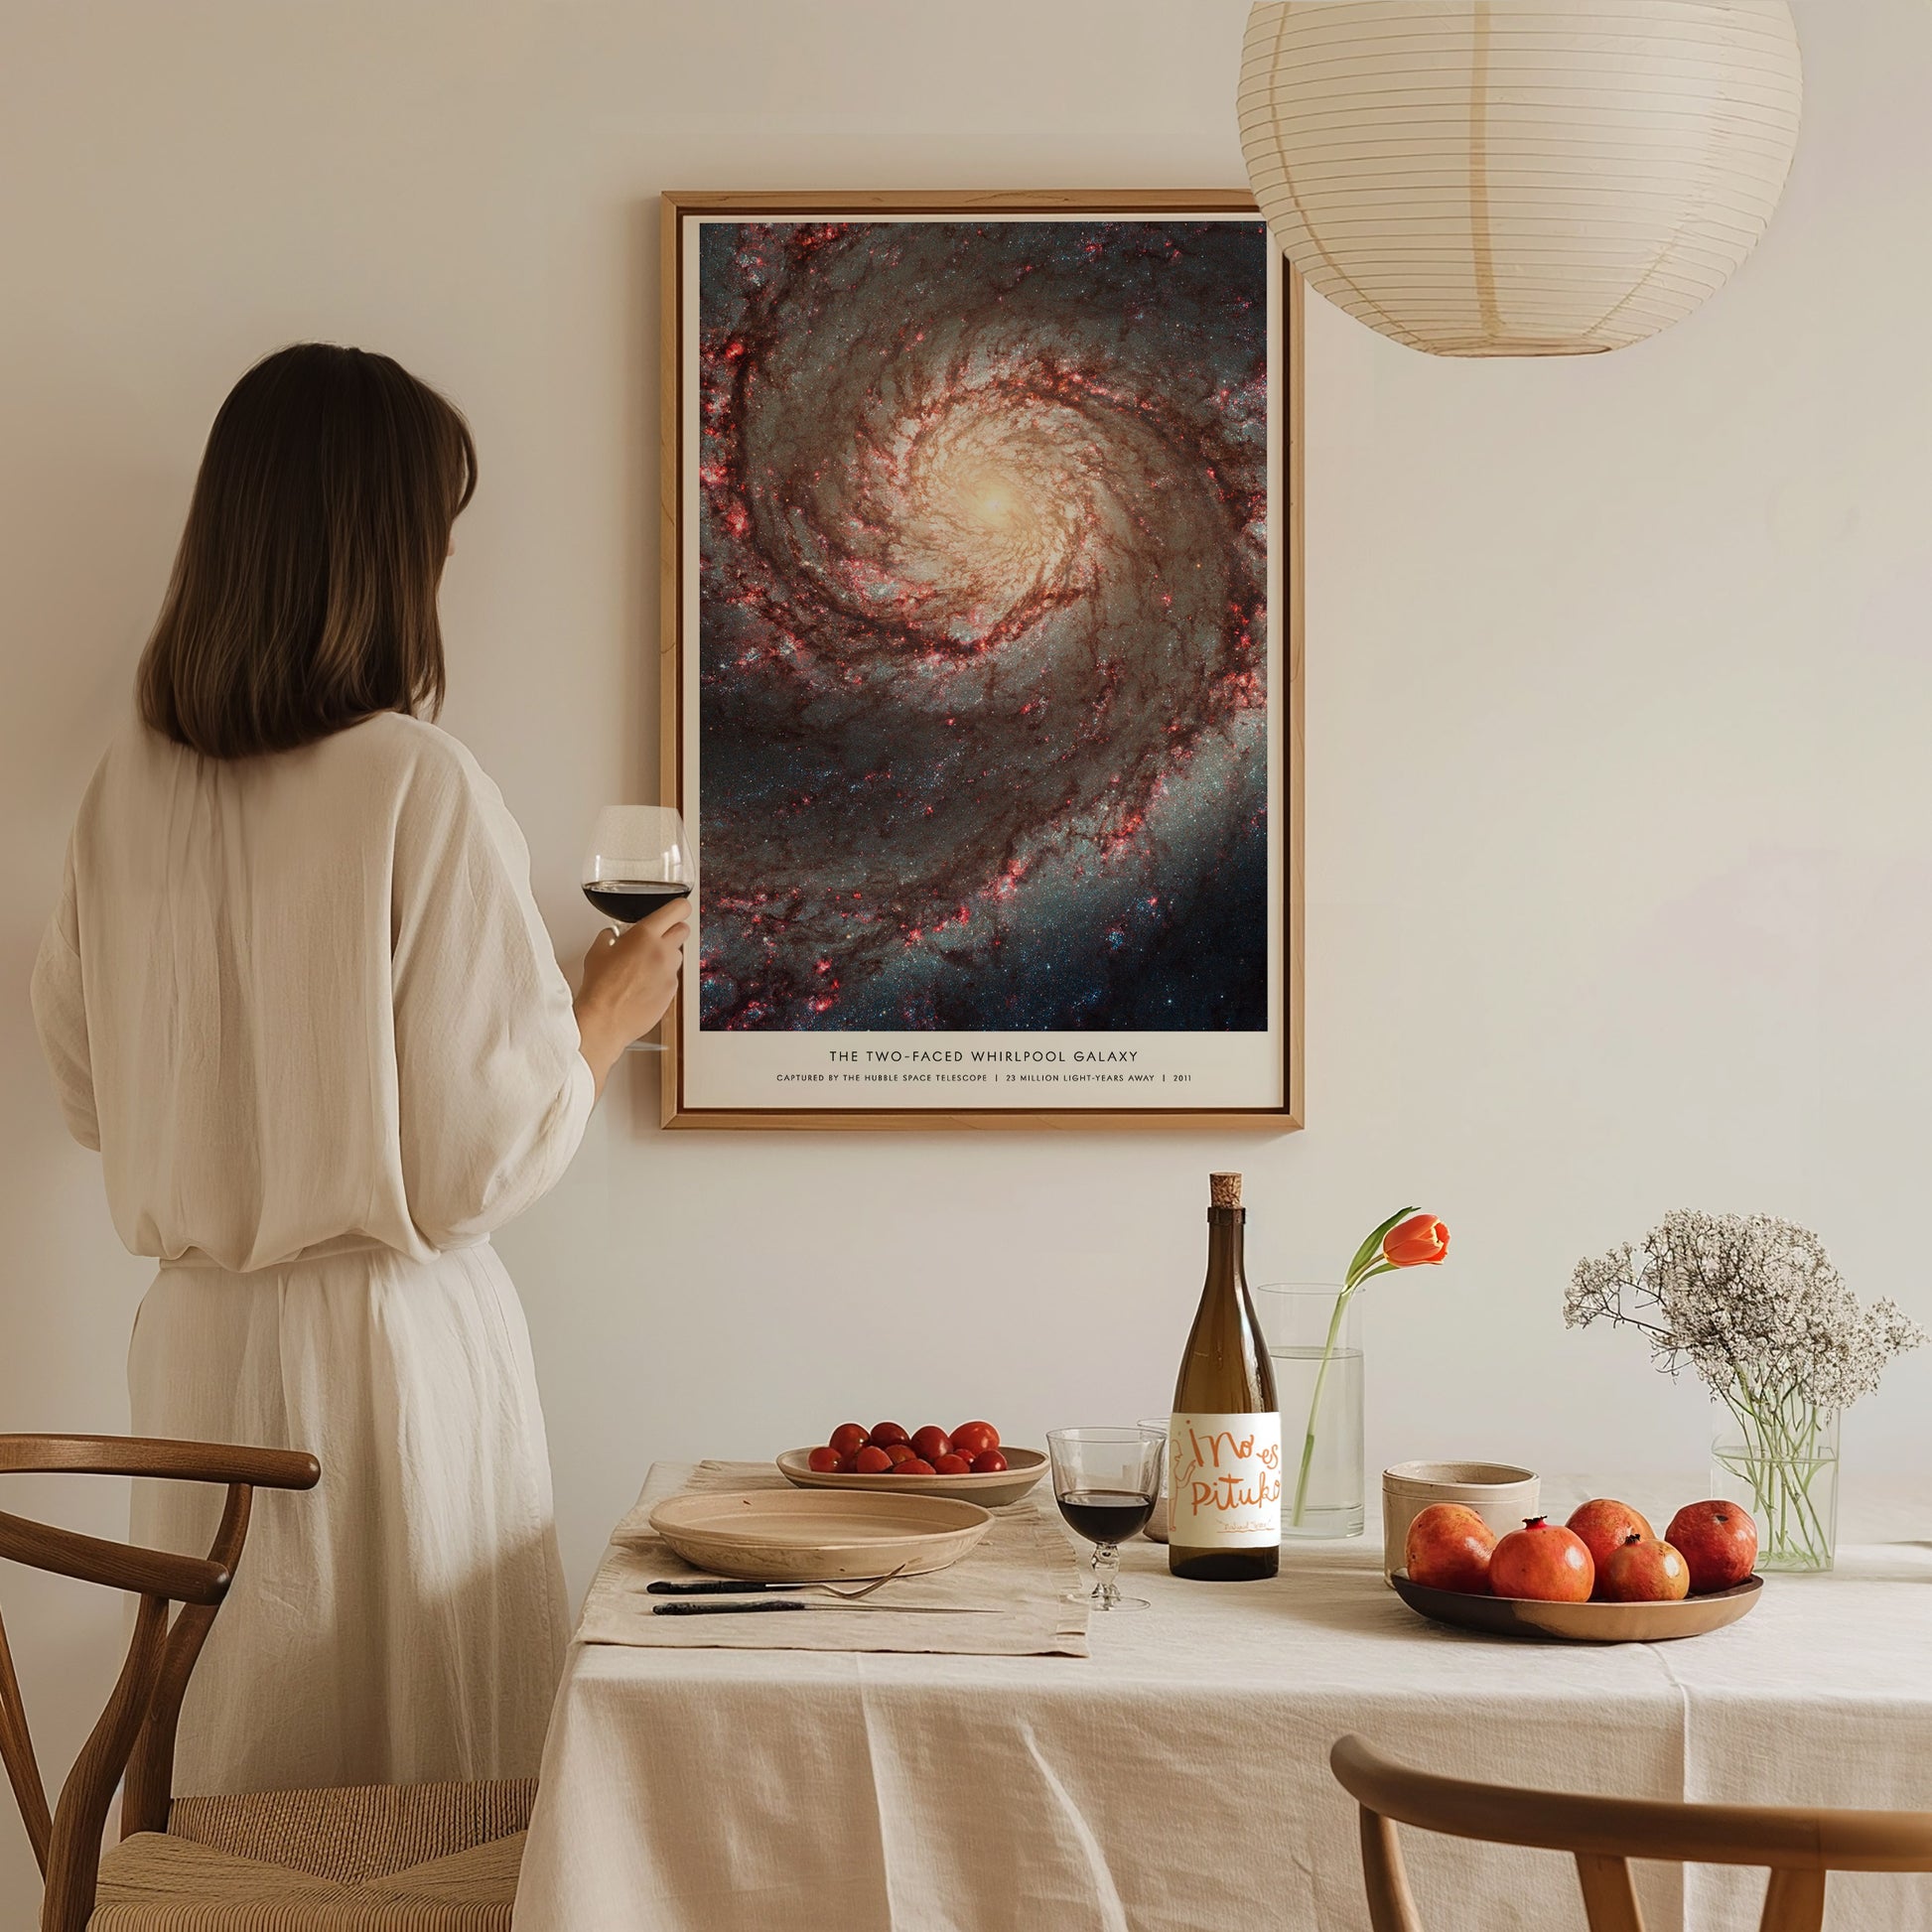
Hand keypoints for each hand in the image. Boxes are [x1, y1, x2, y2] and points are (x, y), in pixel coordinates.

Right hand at [574, 895, 690, 1095]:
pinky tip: (643, 986)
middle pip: (683, 930)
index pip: (678, 909)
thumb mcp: (597, 951)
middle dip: (672, 930)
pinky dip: (662, 978)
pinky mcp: (672, 992)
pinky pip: (672, 978)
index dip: (679, 907)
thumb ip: (610, 936)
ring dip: (666, 956)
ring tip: (644, 967)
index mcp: (645, 935)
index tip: (677, 909)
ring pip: (677, 956)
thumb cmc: (600, 987)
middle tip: (657, 938)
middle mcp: (663, 952)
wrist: (605, 1020)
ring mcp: (670, 973)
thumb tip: (613, 935)